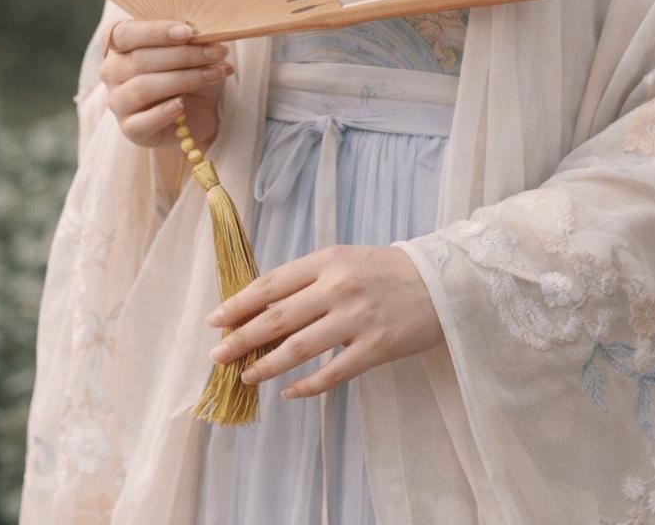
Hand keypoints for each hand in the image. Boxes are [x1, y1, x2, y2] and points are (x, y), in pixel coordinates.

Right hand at [100, 19, 233, 150]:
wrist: (198, 112)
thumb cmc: (189, 73)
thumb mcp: (193, 50)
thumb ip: (192, 40)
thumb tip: (205, 34)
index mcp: (119, 45)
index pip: (126, 33)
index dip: (156, 31)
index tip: (188, 32)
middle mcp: (112, 71)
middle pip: (140, 59)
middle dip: (183, 55)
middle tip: (217, 53)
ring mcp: (118, 101)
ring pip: (143, 87)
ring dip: (183, 79)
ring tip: (213, 75)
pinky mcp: (129, 128)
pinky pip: (141, 121)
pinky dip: (163, 112)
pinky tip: (182, 104)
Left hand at [204, 244, 444, 398]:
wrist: (440, 283)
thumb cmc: (382, 271)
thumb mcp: (342, 261)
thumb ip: (306, 280)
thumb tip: (260, 309)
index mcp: (326, 261)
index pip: (270, 285)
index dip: (238, 304)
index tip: (215, 321)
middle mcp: (338, 288)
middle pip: (277, 318)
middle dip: (241, 338)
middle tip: (217, 355)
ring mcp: (357, 319)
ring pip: (298, 348)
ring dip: (266, 366)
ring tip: (246, 377)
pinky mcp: (376, 348)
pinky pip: (332, 373)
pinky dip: (306, 387)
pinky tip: (288, 393)